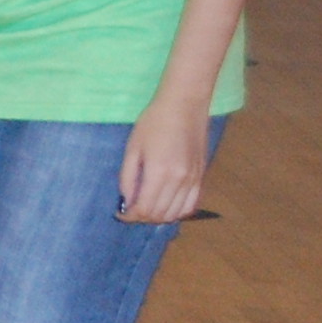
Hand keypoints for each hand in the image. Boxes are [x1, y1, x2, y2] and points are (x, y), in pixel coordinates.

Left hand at [118, 93, 210, 223]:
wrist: (184, 105)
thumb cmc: (154, 122)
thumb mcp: (132, 149)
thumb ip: (128, 178)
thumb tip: (126, 202)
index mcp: (160, 172)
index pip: (144, 209)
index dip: (129, 216)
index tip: (119, 213)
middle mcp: (179, 179)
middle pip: (159, 214)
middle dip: (141, 217)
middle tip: (130, 210)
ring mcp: (194, 179)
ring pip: (176, 213)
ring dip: (159, 217)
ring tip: (146, 208)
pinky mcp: (202, 175)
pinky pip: (192, 204)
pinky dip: (178, 211)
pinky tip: (166, 206)